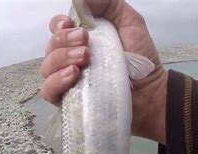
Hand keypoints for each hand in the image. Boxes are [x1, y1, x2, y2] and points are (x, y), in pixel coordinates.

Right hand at [40, 0, 166, 143]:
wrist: (150, 90)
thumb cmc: (140, 57)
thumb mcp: (129, 21)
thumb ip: (108, 4)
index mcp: (80, 39)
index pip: (56, 28)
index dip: (58, 24)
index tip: (70, 25)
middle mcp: (69, 58)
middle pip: (50, 46)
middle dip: (64, 41)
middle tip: (86, 43)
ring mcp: (66, 80)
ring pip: (46, 67)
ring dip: (62, 59)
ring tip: (84, 59)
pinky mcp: (69, 101)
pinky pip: (49, 92)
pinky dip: (56, 82)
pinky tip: (73, 75)